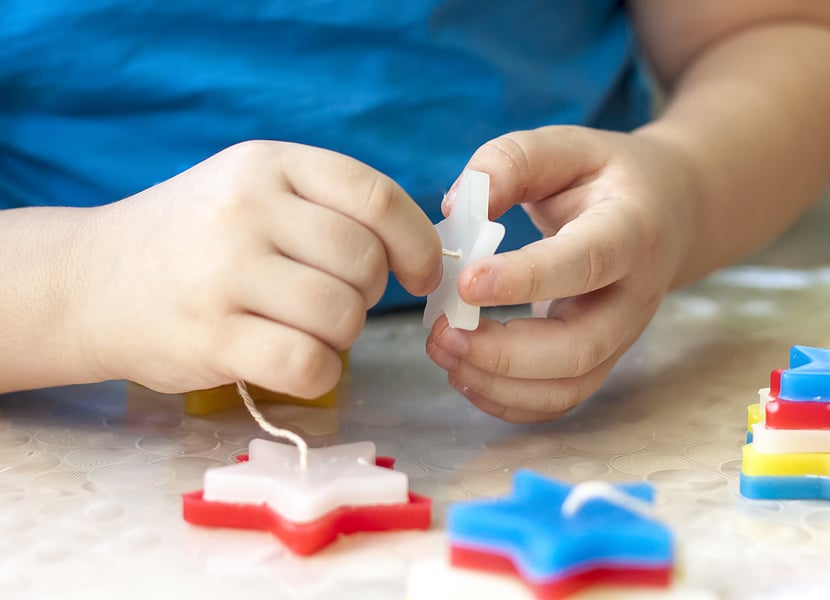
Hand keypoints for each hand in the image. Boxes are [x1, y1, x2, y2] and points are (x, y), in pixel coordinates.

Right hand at [78, 141, 440, 395]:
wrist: (89, 280)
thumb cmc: (192, 238)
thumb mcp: (250, 190)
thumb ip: (324, 205)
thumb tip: (420, 250)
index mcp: (268, 164)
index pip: (376, 197)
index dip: (417, 242)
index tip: (421, 275)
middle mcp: (247, 207)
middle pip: (365, 263)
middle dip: (368, 295)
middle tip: (335, 302)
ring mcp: (225, 271)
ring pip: (342, 315)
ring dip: (342, 335)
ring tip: (304, 328)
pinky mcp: (210, 335)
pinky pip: (308, 363)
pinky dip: (319, 373)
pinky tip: (296, 363)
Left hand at [426, 125, 697, 421]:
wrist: (667, 211)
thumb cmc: (605, 177)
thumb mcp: (566, 146)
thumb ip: (510, 163)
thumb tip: (453, 210)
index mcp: (631, 230)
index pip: (586, 262)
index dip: (527, 279)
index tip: (466, 282)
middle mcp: (633, 295)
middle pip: (580, 348)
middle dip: (504, 352)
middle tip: (441, 332)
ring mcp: (620, 336)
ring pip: (568, 386)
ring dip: (498, 382)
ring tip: (442, 351)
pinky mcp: (600, 359)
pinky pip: (558, 400)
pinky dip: (507, 401)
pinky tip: (465, 372)